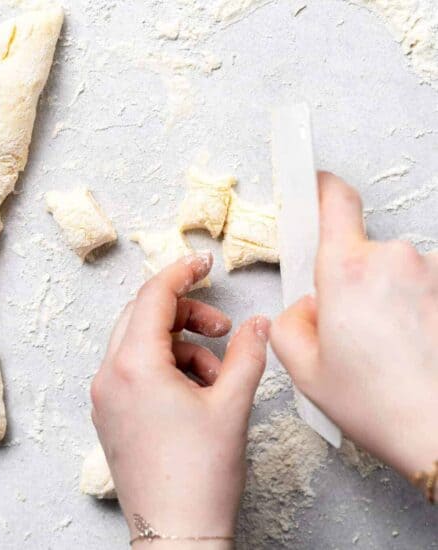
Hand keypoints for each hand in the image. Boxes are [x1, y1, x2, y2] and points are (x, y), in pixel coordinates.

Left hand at [90, 253, 269, 548]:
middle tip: (221, 327)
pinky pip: (135, 368)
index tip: (203, 263)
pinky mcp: (110, 412)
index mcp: (134, 366)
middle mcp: (109, 375)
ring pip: (140, 342)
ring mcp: (105, 395)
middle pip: (144, 315)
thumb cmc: (200, 475)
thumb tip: (259, 324)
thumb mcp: (232, 404)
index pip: (153, 296)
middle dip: (185, 313)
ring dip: (180, 345)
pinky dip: (166, 366)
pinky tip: (194, 391)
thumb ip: (248, 353)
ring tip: (214, 373)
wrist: (176, 535)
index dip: (182, 272)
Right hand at [270, 172, 437, 478]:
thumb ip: (288, 322)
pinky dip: (412, 310)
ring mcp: (434, 272)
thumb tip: (308, 305)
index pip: (336, 200)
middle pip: (360, 250)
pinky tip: (410, 349)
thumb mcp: (304, 368)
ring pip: (393, 273)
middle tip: (349, 327)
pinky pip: (422, 288)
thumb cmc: (381, 404)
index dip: (321, 186)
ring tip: (386, 348)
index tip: (314, 183)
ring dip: (384, 298)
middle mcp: (395, 259)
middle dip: (348, 280)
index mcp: (348, 270)